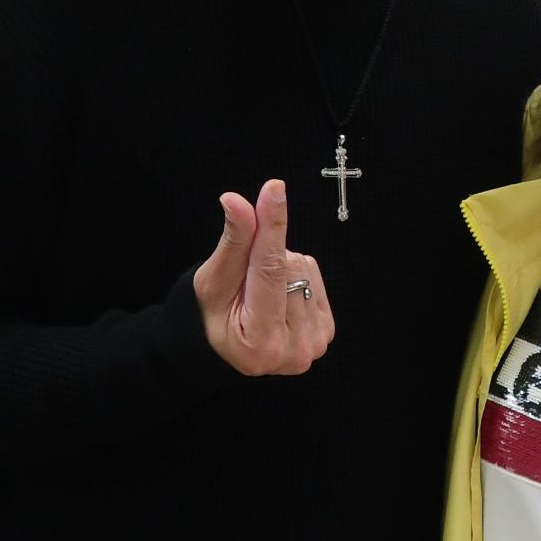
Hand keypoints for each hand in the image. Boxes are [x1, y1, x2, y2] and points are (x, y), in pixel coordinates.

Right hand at [193, 179, 334, 376]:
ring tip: (259, 291)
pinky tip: (278, 295)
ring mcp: (315, 343)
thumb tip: (236, 201)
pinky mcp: (327, 330)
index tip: (274, 190)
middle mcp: (294, 350)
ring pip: (302, 267)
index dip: (271, 227)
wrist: (230, 345)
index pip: (269, 271)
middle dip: (263, 257)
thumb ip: (233, 243)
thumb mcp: (213, 280)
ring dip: (279, 266)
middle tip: (244, 280)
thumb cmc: (213, 314)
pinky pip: (314, 274)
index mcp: (260, 343)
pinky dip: (294, 274)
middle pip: (287, 265)